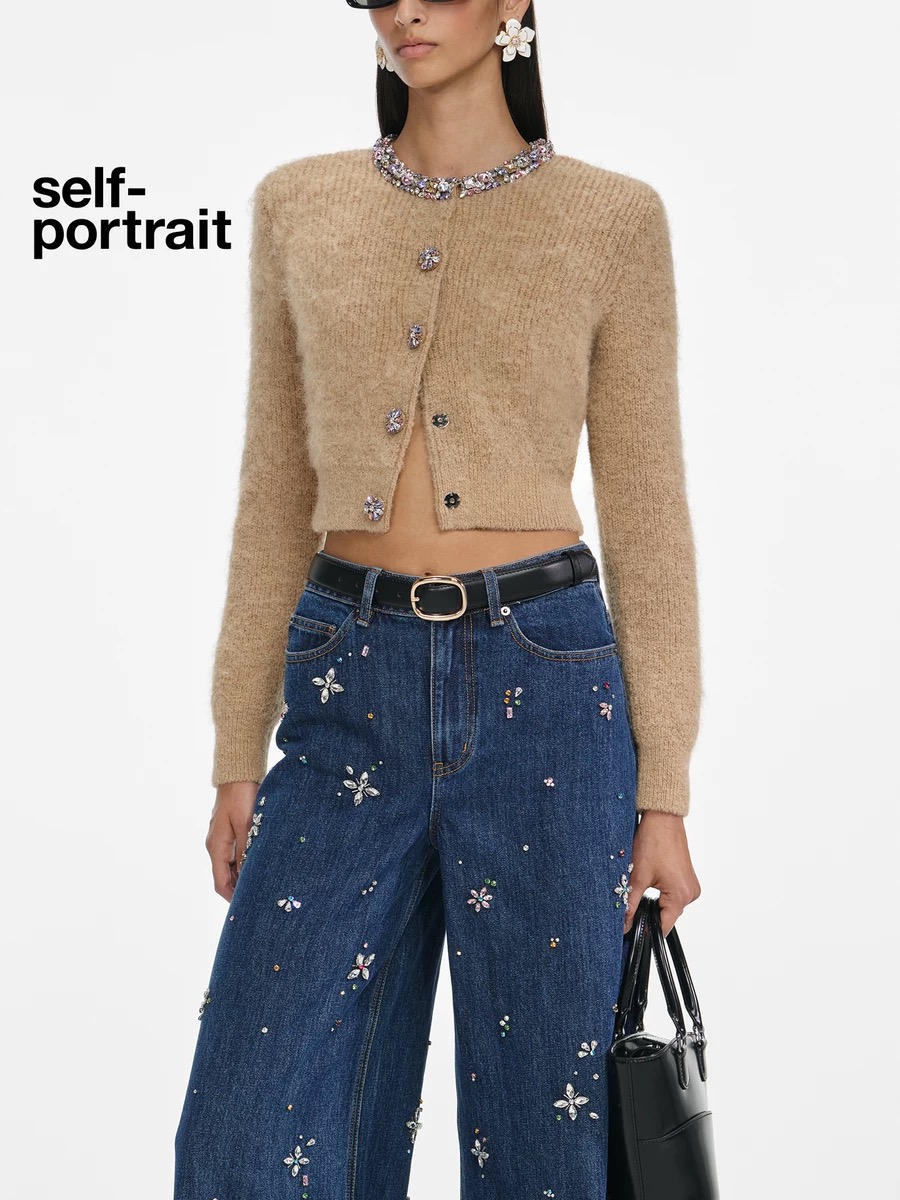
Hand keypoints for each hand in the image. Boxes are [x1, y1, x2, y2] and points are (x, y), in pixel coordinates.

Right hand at [206, 780, 258, 900]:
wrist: (238, 773)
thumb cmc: (242, 797)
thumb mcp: (246, 826)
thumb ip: (246, 851)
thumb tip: (248, 875)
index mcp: (217, 847)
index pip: (220, 882)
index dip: (232, 897)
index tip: (247, 907)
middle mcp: (216, 845)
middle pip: (225, 876)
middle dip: (239, 888)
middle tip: (260, 897)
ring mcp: (222, 838)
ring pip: (232, 865)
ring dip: (244, 875)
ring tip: (263, 883)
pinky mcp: (231, 830)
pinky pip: (236, 853)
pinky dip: (246, 862)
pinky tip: (261, 863)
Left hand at [623, 811, 700, 936]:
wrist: (662, 819)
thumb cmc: (653, 841)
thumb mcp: (637, 877)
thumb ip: (630, 904)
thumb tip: (623, 924)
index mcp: (680, 895)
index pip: (664, 926)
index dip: (647, 929)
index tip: (632, 929)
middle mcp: (690, 893)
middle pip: (667, 916)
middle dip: (649, 912)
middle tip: (633, 900)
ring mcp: (691, 885)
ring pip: (669, 905)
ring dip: (655, 900)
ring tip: (643, 884)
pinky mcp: (687, 878)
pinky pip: (673, 894)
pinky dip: (662, 892)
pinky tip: (652, 879)